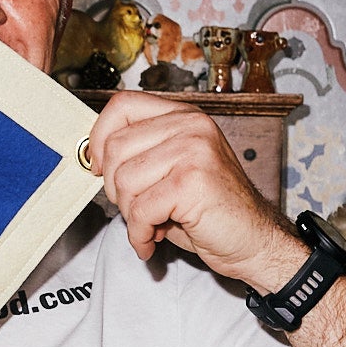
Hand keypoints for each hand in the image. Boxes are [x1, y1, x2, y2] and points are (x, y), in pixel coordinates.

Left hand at [86, 90, 303, 290]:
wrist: (253, 241)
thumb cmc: (210, 210)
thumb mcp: (173, 170)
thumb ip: (140, 154)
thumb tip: (93, 156)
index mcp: (183, 117)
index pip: (122, 106)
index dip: (99, 138)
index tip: (98, 167)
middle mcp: (190, 126)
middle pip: (115, 148)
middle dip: (115, 189)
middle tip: (136, 209)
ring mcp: (194, 150)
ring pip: (124, 181)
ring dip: (130, 215)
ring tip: (151, 225)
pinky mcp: (192, 181)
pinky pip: (140, 210)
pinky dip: (140, 234)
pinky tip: (153, 241)